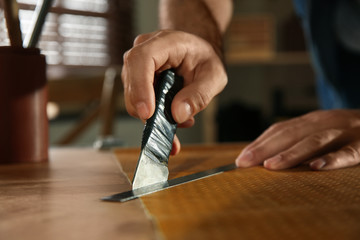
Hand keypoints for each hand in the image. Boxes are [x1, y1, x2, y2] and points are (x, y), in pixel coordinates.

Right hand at [122, 30, 226, 153]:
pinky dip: (153, 116)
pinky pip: (138, 102)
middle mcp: (144, 49)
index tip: (147, 113)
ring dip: (153, 116)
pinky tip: (171, 121)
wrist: (198, 53)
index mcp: (166, 42)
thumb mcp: (214, 76)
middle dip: (148, 111)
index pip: (142, 59)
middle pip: (133, 82)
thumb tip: (178, 115)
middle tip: (170, 130)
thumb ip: (199, 94)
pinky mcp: (136, 81)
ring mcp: (137, 65)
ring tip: (180, 122)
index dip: (141, 86)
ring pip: (133, 96)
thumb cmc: (205, 59)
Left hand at [236, 110, 359, 169]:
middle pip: (290, 134)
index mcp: (311, 121)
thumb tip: (265, 158)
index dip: (259, 143)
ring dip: (290, 153)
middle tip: (244, 163)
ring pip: (314, 141)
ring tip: (270, 166)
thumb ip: (297, 141)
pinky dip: (331, 160)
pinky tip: (315, 168)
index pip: (280, 130)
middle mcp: (324, 123)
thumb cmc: (345, 132)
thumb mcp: (319, 131)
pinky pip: (347, 153)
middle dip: (264, 148)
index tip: (240, 159)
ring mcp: (344, 132)